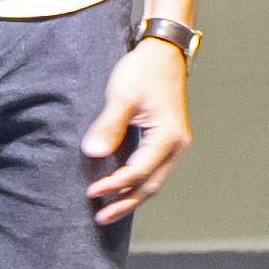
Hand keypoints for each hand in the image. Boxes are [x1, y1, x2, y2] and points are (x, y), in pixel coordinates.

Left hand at [81, 36, 192, 229]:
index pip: (139, 171)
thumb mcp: (123, 95)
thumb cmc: (144, 70)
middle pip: (151, 185)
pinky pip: (153, 169)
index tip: (92, 192)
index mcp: (168, 137)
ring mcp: (174, 144)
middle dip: (125, 203)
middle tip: (101, 218)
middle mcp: (177, 145)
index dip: (115, 185)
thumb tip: (93, 154)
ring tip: (109, 210)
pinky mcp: (167, 140)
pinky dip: (137, 182)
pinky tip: (121, 188)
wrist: (163, 51)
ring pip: (154, 180)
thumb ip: (109, 126)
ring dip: (131, 196)